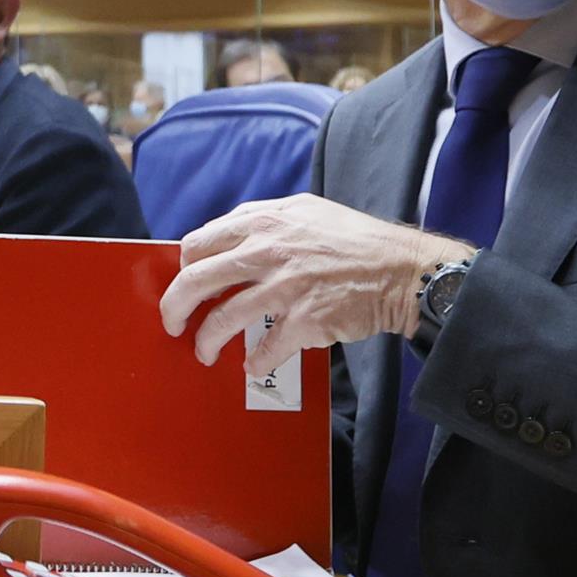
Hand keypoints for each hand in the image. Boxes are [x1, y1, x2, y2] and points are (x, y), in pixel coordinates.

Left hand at [159, 193, 472, 375]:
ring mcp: (284, 287)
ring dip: (206, 342)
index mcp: (264, 221)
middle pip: (196, 281)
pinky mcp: (304, 320)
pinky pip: (264, 349)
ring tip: (206, 352)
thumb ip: (264, 222)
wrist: (401, 270)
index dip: (185, 268)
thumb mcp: (306, 211)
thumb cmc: (356, 240)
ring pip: (222, 320)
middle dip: (175, 308)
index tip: (187, 283)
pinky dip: (254, 362)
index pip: (198, 243)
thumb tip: (227, 243)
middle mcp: (268, 250)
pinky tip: (254, 365)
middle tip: (174, 324)